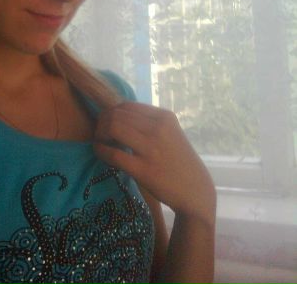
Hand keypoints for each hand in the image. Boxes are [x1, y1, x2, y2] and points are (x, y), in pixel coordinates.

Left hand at [93, 102, 215, 225]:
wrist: (195, 191)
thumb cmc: (179, 161)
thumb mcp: (170, 133)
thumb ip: (149, 123)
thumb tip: (118, 114)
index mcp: (164, 117)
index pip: (127, 105)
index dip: (112, 112)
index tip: (108, 122)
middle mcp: (158, 128)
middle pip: (117, 114)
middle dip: (103, 122)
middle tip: (100, 133)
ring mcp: (151, 149)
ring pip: (113, 128)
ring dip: (100, 133)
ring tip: (101, 142)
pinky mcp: (144, 169)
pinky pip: (113, 154)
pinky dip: (101, 150)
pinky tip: (101, 152)